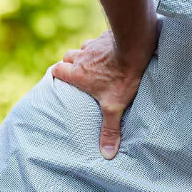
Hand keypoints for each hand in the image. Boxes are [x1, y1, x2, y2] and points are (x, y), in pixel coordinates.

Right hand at [52, 28, 156, 159]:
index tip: (60, 79)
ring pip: (83, 47)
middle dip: (70, 63)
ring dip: (87, 53)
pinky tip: (113, 50)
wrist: (134, 46)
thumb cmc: (122, 76)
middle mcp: (82, 57)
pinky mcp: (107, 36)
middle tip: (79, 72)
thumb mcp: (115, 106)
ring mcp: (94, 44)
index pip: (57, 70)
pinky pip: (100, 39)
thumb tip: (107, 155)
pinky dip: (103, 45)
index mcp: (78, 73)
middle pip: (68, 57)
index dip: (57, 74)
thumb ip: (110, 129)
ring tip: (97, 62)